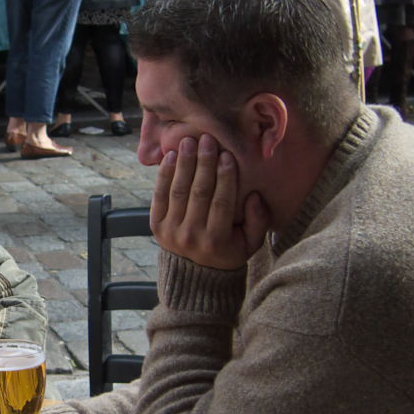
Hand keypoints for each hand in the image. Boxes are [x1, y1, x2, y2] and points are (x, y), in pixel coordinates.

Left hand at [149, 133, 267, 270]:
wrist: (195, 274)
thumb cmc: (228, 251)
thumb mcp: (251, 243)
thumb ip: (257, 221)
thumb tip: (254, 196)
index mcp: (216, 241)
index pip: (222, 203)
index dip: (225, 178)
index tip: (227, 155)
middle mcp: (191, 236)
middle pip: (199, 193)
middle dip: (203, 163)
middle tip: (207, 139)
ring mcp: (171, 231)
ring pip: (178, 191)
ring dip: (184, 164)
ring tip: (188, 142)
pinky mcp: (156, 225)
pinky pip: (159, 196)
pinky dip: (164, 175)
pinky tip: (170, 156)